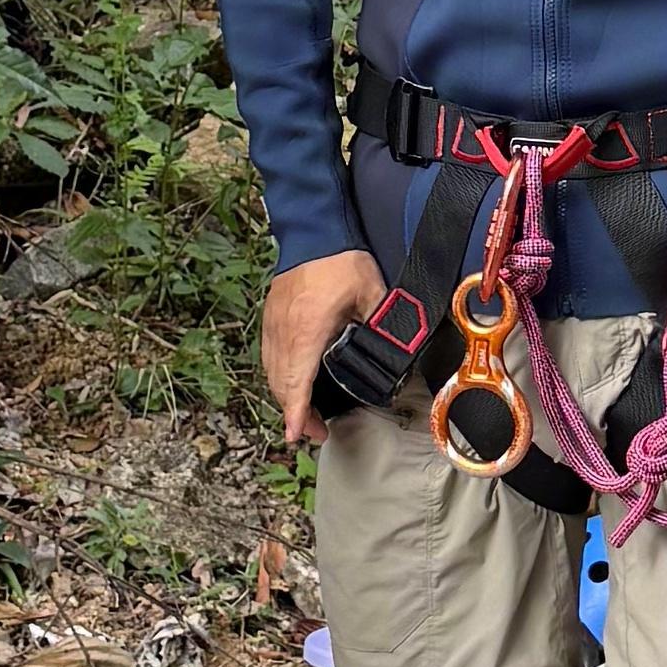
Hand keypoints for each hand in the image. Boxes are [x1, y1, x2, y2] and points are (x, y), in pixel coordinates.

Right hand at [264, 248, 388, 448]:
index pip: (297, 382)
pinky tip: (292, 383)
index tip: (297, 436)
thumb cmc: (340, 260)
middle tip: (315, 432)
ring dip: (285, 397)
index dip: (297, 413)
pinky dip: (278, 377)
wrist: (314, 230)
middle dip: (295, 414)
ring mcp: (273, 325)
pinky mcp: (271, 317)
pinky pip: (269, 357)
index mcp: (307, 330)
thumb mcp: (372, 295)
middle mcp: (284, 332)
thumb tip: (397, 351)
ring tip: (305, 414)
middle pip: (281, 384)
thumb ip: (382, 326)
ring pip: (272, 373)